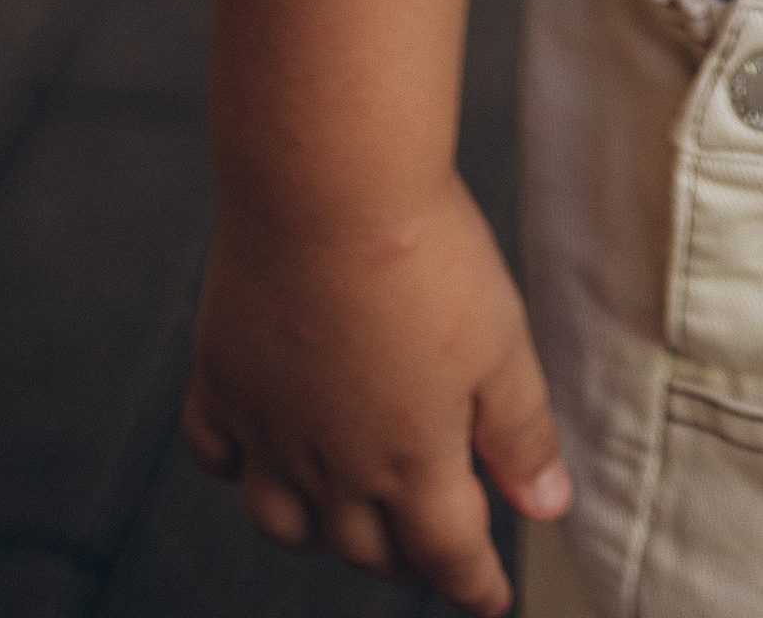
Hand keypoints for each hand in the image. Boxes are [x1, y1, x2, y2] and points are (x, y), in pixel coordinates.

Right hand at [182, 172, 570, 612]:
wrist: (329, 186)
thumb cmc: (420, 253)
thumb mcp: (502, 344)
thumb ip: (521, 433)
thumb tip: (546, 504)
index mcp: (411, 461)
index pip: (447, 555)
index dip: (474, 584)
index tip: (489, 598)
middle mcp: (332, 463)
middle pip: (366, 548)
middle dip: (406, 559)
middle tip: (429, 547)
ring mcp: (269, 425)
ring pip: (282, 522)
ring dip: (320, 534)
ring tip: (348, 516)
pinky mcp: (223, 377)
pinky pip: (216, 453)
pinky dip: (236, 469)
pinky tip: (256, 457)